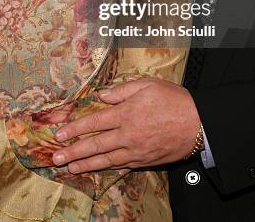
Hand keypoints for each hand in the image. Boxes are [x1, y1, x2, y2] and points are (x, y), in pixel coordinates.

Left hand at [52, 78, 200, 172]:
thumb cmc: (173, 99)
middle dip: (73, 152)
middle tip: (56, 158)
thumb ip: (122, 90)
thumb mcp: (147, 85)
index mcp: (126, 113)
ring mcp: (136, 150)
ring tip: (70, 168)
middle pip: (95, 145)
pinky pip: (122, 166)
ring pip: (106, 160)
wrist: (198, 123)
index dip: (75, 129)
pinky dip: (107, 169)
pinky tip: (97, 170)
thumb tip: (101, 95)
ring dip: (85, 164)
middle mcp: (128, 134)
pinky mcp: (145, 160)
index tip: (60, 134)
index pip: (94, 122)